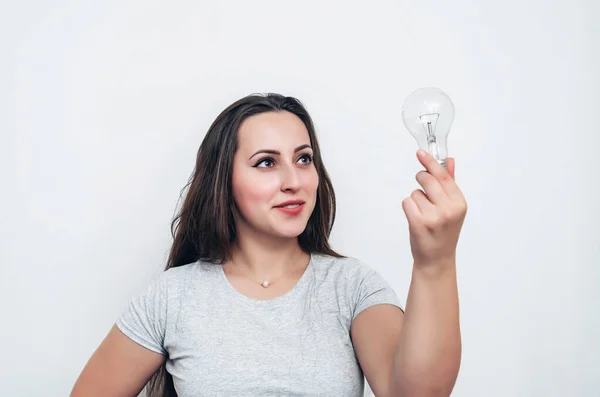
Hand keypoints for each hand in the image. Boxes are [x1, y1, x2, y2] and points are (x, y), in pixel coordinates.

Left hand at [402, 150, 466, 271]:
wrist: (437, 259)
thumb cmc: (444, 232)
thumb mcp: (453, 208)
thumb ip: (450, 183)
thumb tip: (449, 161)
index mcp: (459, 203)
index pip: (443, 176)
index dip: (430, 162)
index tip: (420, 152)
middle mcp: (448, 209)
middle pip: (426, 179)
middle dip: (420, 180)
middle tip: (423, 193)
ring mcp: (433, 217)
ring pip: (415, 192)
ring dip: (416, 200)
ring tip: (424, 214)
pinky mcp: (418, 223)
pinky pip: (407, 202)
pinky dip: (409, 208)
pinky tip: (416, 219)